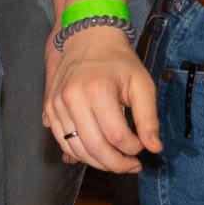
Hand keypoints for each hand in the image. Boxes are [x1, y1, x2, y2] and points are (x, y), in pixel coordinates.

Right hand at [48, 26, 157, 173]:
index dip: (133, 149)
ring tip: (117, 161)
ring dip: (99, 163)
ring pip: (76, 150)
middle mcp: (72, 100)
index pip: (116, 136)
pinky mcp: (49, 109)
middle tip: (132, 166)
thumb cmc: (118, 61)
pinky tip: (97, 153)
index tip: (142, 146)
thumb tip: (154, 148)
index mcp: (97, 91)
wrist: (87, 38)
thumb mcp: (142, 84)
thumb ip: (149, 118)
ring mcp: (57, 106)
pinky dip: (81, 154)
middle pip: (95, 148)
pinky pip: (63, 143)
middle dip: (117, 164)